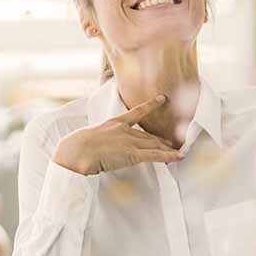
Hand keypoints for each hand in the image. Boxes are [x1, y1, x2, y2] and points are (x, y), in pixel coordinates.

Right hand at [52, 94, 183, 174]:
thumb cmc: (77, 146)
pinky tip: (178, 157)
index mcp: (114, 123)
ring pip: (153, 144)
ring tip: (176, 151)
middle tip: (171, 141)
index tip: (161, 98)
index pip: (136, 112)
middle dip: (160, 139)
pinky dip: (168, 156)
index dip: (151, 105)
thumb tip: (96, 146)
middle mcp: (125, 130)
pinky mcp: (132, 154)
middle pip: (147, 135)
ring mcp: (129, 142)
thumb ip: (99, 139)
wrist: (77, 150)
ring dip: (166, 148)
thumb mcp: (89, 137)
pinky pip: (154, 155)